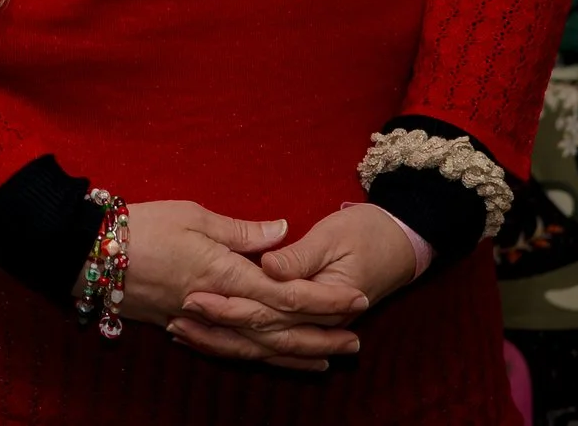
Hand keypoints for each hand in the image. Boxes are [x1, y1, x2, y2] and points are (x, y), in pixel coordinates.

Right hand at [122, 201, 366, 371]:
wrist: (90, 253)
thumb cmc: (142, 225)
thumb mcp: (194, 214)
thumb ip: (242, 230)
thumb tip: (281, 231)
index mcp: (225, 273)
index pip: (287, 294)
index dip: (325, 300)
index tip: (357, 299)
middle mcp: (218, 305)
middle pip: (280, 330)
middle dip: (321, 336)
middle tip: (357, 341)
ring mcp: (201, 322)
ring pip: (258, 348)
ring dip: (296, 355)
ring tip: (328, 360)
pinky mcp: (186, 328)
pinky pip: (231, 351)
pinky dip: (258, 358)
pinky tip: (273, 359)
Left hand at [181, 202, 421, 361]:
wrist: (402, 243)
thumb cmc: (368, 234)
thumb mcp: (333, 237)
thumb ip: (300, 254)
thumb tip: (269, 260)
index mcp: (319, 298)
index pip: (268, 308)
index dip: (229, 304)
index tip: (193, 296)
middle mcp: (313, 319)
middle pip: (259, 332)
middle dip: (216, 328)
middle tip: (175, 320)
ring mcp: (310, 324)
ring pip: (261, 344)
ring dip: (221, 340)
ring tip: (181, 332)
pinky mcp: (304, 320)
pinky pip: (269, 342)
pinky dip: (239, 343)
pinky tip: (208, 338)